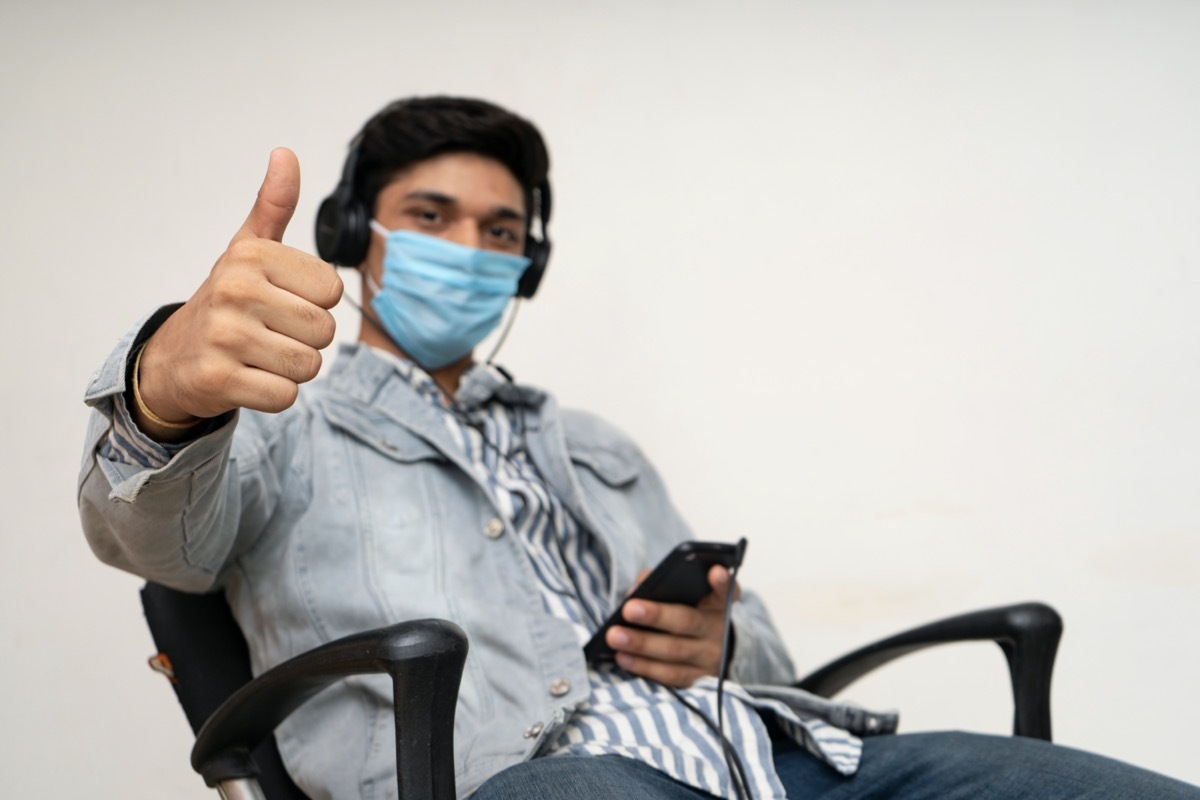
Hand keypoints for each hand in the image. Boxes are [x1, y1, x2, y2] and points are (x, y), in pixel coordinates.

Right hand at [134, 148, 343, 436]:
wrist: (174, 358)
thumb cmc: (227, 300)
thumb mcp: (248, 249)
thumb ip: (273, 205)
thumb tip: (285, 153)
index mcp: (251, 257)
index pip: (332, 291)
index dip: (315, 303)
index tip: (281, 301)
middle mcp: (235, 291)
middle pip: (324, 331)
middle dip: (306, 340)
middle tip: (270, 334)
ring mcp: (224, 336)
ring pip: (309, 365)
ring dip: (293, 369)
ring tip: (260, 354)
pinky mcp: (218, 379)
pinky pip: (285, 396)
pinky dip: (275, 394)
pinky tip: (249, 378)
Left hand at [605, 564, 739, 687]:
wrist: (713, 649)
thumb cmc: (690, 612)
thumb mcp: (687, 594)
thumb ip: (662, 582)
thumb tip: (636, 590)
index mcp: (719, 602)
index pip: (727, 589)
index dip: (721, 581)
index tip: (713, 571)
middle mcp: (718, 629)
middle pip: (687, 621)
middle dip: (656, 615)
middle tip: (628, 609)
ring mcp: (710, 658)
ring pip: (674, 651)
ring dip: (642, 645)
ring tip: (615, 636)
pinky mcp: (697, 680)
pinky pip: (669, 675)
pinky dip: (644, 667)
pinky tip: (622, 657)